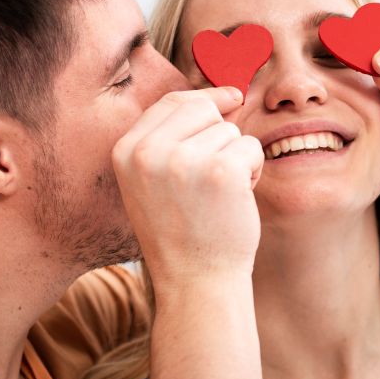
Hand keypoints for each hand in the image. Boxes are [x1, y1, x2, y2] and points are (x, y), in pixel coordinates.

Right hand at [111, 86, 262, 279]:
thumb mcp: (154, 184)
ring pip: (230, 131)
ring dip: (237, 160)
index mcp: (125, 151)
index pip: (170, 102)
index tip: (230, 100)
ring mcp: (184, 160)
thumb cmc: (182, 235)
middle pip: (203, 109)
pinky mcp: (221, 172)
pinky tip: (237, 200)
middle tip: (214, 180)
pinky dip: (254, 171)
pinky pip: (250, 147)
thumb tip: (225, 96)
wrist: (197, 283)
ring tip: (220, 198)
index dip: (205, 99)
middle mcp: (149, 152)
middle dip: (220, 137)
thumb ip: (171, 140)